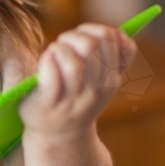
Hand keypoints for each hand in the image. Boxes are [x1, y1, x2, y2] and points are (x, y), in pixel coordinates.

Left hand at [18, 23, 138, 143]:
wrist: (59, 135)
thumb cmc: (77, 95)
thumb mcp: (102, 77)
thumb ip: (113, 54)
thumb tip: (119, 34)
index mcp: (112, 79)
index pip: (114, 41)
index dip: (96, 29)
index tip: (84, 35)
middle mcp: (97, 90)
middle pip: (91, 47)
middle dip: (74, 36)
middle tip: (63, 44)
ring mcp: (74, 100)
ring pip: (73, 65)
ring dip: (59, 50)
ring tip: (53, 53)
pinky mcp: (49, 105)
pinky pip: (52, 79)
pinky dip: (47, 63)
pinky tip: (45, 61)